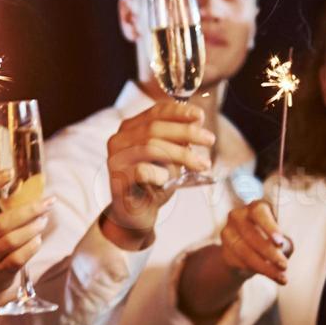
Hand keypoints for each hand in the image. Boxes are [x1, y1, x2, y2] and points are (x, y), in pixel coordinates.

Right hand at [0, 171, 53, 300]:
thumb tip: (34, 188)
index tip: (10, 173)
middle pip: (2, 223)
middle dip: (30, 211)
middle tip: (48, 202)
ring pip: (12, 240)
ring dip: (34, 228)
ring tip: (44, 220)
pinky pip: (19, 258)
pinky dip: (32, 246)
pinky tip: (37, 238)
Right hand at [102, 102, 214, 246]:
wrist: (136, 213)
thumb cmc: (155, 182)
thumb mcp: (170, 156)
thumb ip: (179, 139)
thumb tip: (196, 121)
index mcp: (131, 128)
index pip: (156, 112)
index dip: (179, 111)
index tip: (201, 116)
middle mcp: (119, 139)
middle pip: (154, 127)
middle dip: (186, 132)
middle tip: (210, 140)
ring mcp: (116, 158)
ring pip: (150, 147)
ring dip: (181, 154)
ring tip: (201, 164)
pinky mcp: (117, 178)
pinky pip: (142, 171)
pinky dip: (160, 173)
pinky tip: (167, 180)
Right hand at [216, 199, 292, 285]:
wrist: (249, 254)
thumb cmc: (270, 241)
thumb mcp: (280, 240)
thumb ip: (283, 243)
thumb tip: (284, 249)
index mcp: (255, 207)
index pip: (259, 212)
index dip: (269, 227)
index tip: (280, 242)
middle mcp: (238, 216)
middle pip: (251, 235)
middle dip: (269, 252)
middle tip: (284, 265)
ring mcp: (227, 232)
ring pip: (244, 251)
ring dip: (265, 266)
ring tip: (281, 276)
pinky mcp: (224, 251)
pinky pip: (239, 263)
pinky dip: (257, 271)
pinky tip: (272, 276)